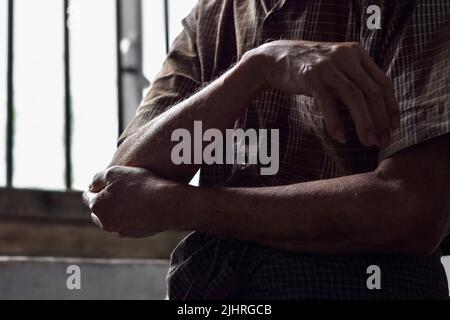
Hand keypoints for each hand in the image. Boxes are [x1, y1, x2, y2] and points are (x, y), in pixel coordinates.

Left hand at [82, 166, 179, 237]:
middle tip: (115, 191)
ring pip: (112, 219)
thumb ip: (98, 179)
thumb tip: (91, 186)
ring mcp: (121, 230)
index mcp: (97, 206)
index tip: (102, 183)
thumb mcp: (115, 172)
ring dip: (115, 211)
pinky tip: (139, 208)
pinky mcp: (135, 234)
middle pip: (98, 211)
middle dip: (103, 202)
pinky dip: (128, 217)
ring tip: (128, 199)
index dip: (95, 188)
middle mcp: (106, 222)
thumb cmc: (140, 185)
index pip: (88, 197)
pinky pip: (126, 225)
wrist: (166, 204)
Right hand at [248, 40, 399, 146]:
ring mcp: (328, 67)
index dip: (391, 106)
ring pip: (354, 97)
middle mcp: (346, 57)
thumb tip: (374, 109)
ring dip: (364, 123)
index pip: (382, 82)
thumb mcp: (337, 67)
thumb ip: (354, 79)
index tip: (394, 127)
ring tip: (368, 142)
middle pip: (371, 91)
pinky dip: (335, 122)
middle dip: (380, 119)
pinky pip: (328, 103)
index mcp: (356, 54)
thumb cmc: (310, 68)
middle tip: (383, 141)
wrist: (277, 58)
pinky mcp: (311, 77)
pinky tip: (340, 137)